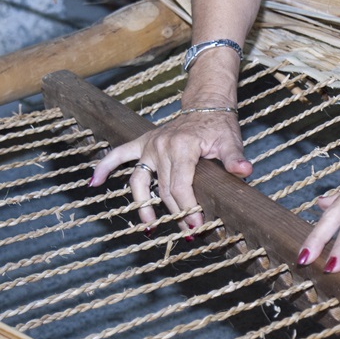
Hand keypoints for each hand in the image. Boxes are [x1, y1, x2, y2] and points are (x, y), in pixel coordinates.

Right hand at [90, 110, 251, 230]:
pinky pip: (118, 155)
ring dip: (143, 204)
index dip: (187, 208)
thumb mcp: (230, 141)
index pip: (180, 185)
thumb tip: (245, 171)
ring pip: (140, 180)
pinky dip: (105, 167)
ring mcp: (149, 145)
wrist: (206, 106)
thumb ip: (234, 158)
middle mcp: (161, 146)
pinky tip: (94, 183)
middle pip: (164, 188)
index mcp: (182, 147)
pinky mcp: (142, 143)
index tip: (196, 225)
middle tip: (187, 232)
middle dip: (175, 212)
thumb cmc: (219, 126)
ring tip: (150, 225)